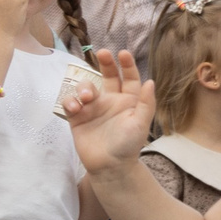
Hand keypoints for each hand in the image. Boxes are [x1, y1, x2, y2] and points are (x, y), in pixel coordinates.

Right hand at [63, 47, 156, 171]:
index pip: (129, 78)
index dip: (127, 65)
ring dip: (84, 87)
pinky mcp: (77, 117)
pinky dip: (70, 101)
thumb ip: (145, 103)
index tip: (123, 54)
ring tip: (87, 98)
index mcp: (128, 101)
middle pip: (107, 75)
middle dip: (105, 63)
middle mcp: (111, 100)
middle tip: (102, 53)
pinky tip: (75, 108)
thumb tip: (150, 81)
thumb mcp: (140, 124)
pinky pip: (70, 102)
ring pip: (86, 86)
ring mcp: (93, 107)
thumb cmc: (128, 146)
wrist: (109, 167)